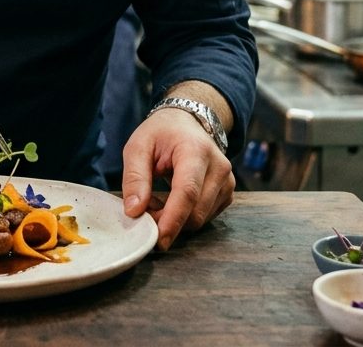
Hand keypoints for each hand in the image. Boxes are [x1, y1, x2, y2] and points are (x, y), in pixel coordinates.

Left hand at [120, 107, 234, 250]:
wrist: (187, 122)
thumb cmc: (160, 133)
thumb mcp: (137, 147)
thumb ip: (134, 178)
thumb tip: (134, 211)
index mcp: (196, 151)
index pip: (187, 192)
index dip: (173, 220)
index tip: (158, 240)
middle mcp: (219, 167)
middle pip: (196, 212)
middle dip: (168, 222)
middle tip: (144, 211)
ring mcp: (227, 181)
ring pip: (200, 219)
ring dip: (175, 219)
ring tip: (156, 199)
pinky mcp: (228, 193)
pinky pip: (205, 217)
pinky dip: (185, 217)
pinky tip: (172, 201)